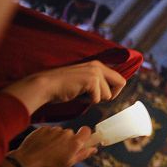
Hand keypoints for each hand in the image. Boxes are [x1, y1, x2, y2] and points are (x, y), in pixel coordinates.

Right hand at [2, 61, 126, 113]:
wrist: (46, 86)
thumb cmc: (63, 87)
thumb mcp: (84, 81)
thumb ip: (98, 83)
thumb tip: (111, 94)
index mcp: (98, 65)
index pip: (119, 78)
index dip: (114, 91)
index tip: (103, 96)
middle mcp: (99, 66)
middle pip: (121, 83)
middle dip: (110, 95)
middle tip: (93, 97)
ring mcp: (96, 72)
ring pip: (108, 95)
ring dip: (94, 99)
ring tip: (80, 93)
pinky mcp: (91, 80)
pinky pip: (98, 99)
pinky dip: (88, 101)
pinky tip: (77, 94)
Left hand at [9, 125, 96, 166]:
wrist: (26, 161)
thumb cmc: (49, 165)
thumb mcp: (69, 163)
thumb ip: (83, 154)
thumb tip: (94, 149)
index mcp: (74, 142)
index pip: (86, 130)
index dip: (84, 134)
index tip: (81, 140)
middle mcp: (66, 133)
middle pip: (71, 133)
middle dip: (67, 140)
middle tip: (60, 151)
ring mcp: (54, 130)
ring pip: (59, 132)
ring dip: (56, 139)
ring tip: (48, 150)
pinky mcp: (43, 128)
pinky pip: (49, 131)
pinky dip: (47, 137)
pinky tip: (41, 145)